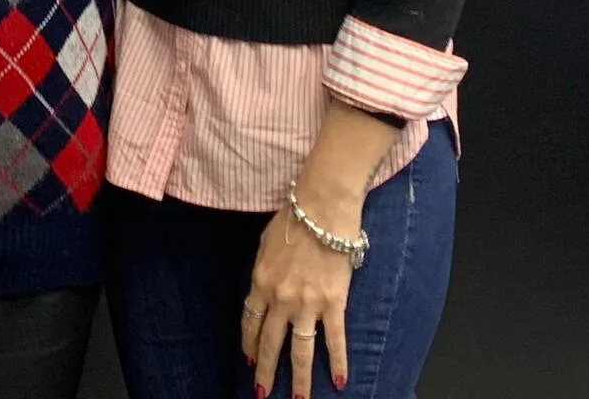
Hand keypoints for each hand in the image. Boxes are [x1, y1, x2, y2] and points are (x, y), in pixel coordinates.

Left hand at [242, 203, 358, 398]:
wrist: (321, 208)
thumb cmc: (293, 217)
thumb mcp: (266, 243)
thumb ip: (264, 270)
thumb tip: (264, 287)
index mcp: (260, 282)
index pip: (250, 321)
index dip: (249, 343)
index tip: (248, 360)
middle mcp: (280, 298)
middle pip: (271, 342)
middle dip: (265, 370)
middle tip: (262, 393)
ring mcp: (307, 303)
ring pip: (301, 350)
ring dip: (299, 378)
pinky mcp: (333, 302)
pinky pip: (334, 339)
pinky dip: (338, 362)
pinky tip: (340, 381)